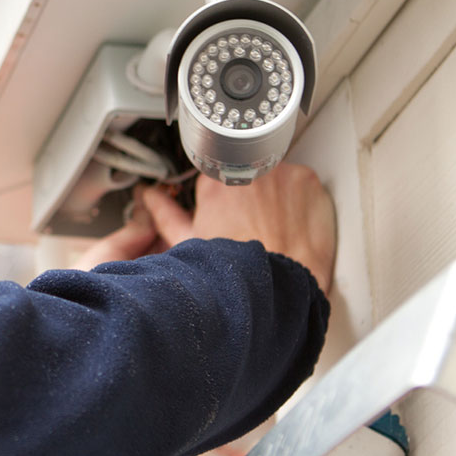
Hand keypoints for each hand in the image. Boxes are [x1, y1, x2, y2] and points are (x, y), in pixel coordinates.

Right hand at [72, 164, 334, 293]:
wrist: (280, 287)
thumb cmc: (235, 271)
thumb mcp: (190, 243)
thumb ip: (166, 213)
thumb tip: (148, 198)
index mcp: (215, 179)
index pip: (217, 173)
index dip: (223, 197)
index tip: (229, 213)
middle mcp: (247, 167)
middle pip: (247, 171)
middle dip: (249, 193)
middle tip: (251, 224)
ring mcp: (281, 171)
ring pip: (276, 176)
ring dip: (275, 195)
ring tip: (273, 226)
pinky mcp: (307, 180)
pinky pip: (302, 183)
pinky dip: (300, 200)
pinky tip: (292, 224)